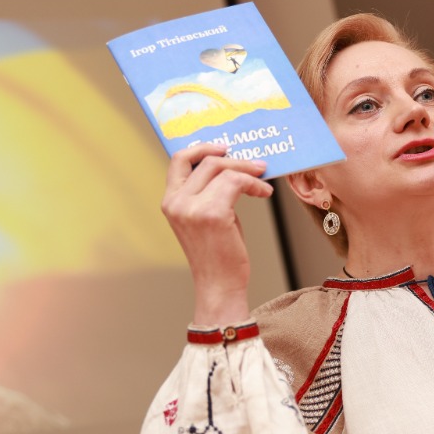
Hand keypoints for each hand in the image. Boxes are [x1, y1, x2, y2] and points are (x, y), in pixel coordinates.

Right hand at [161, 142, 272, 327]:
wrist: (219, 286)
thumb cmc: (217, 254)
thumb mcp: (205, 217)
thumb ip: (208, 192)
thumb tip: (232, 166)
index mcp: (170, 201)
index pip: (179, 160)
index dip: (202, 148)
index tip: (224, 148)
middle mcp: (176, 202)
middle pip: (207, 161)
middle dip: (236, 159)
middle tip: (257, 164)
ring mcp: (191, 207)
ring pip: (223, 169)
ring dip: (249, 171)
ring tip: (263, 181)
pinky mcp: (212, 213)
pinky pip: (237, 183)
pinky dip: (254, 184)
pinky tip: (263, 193)